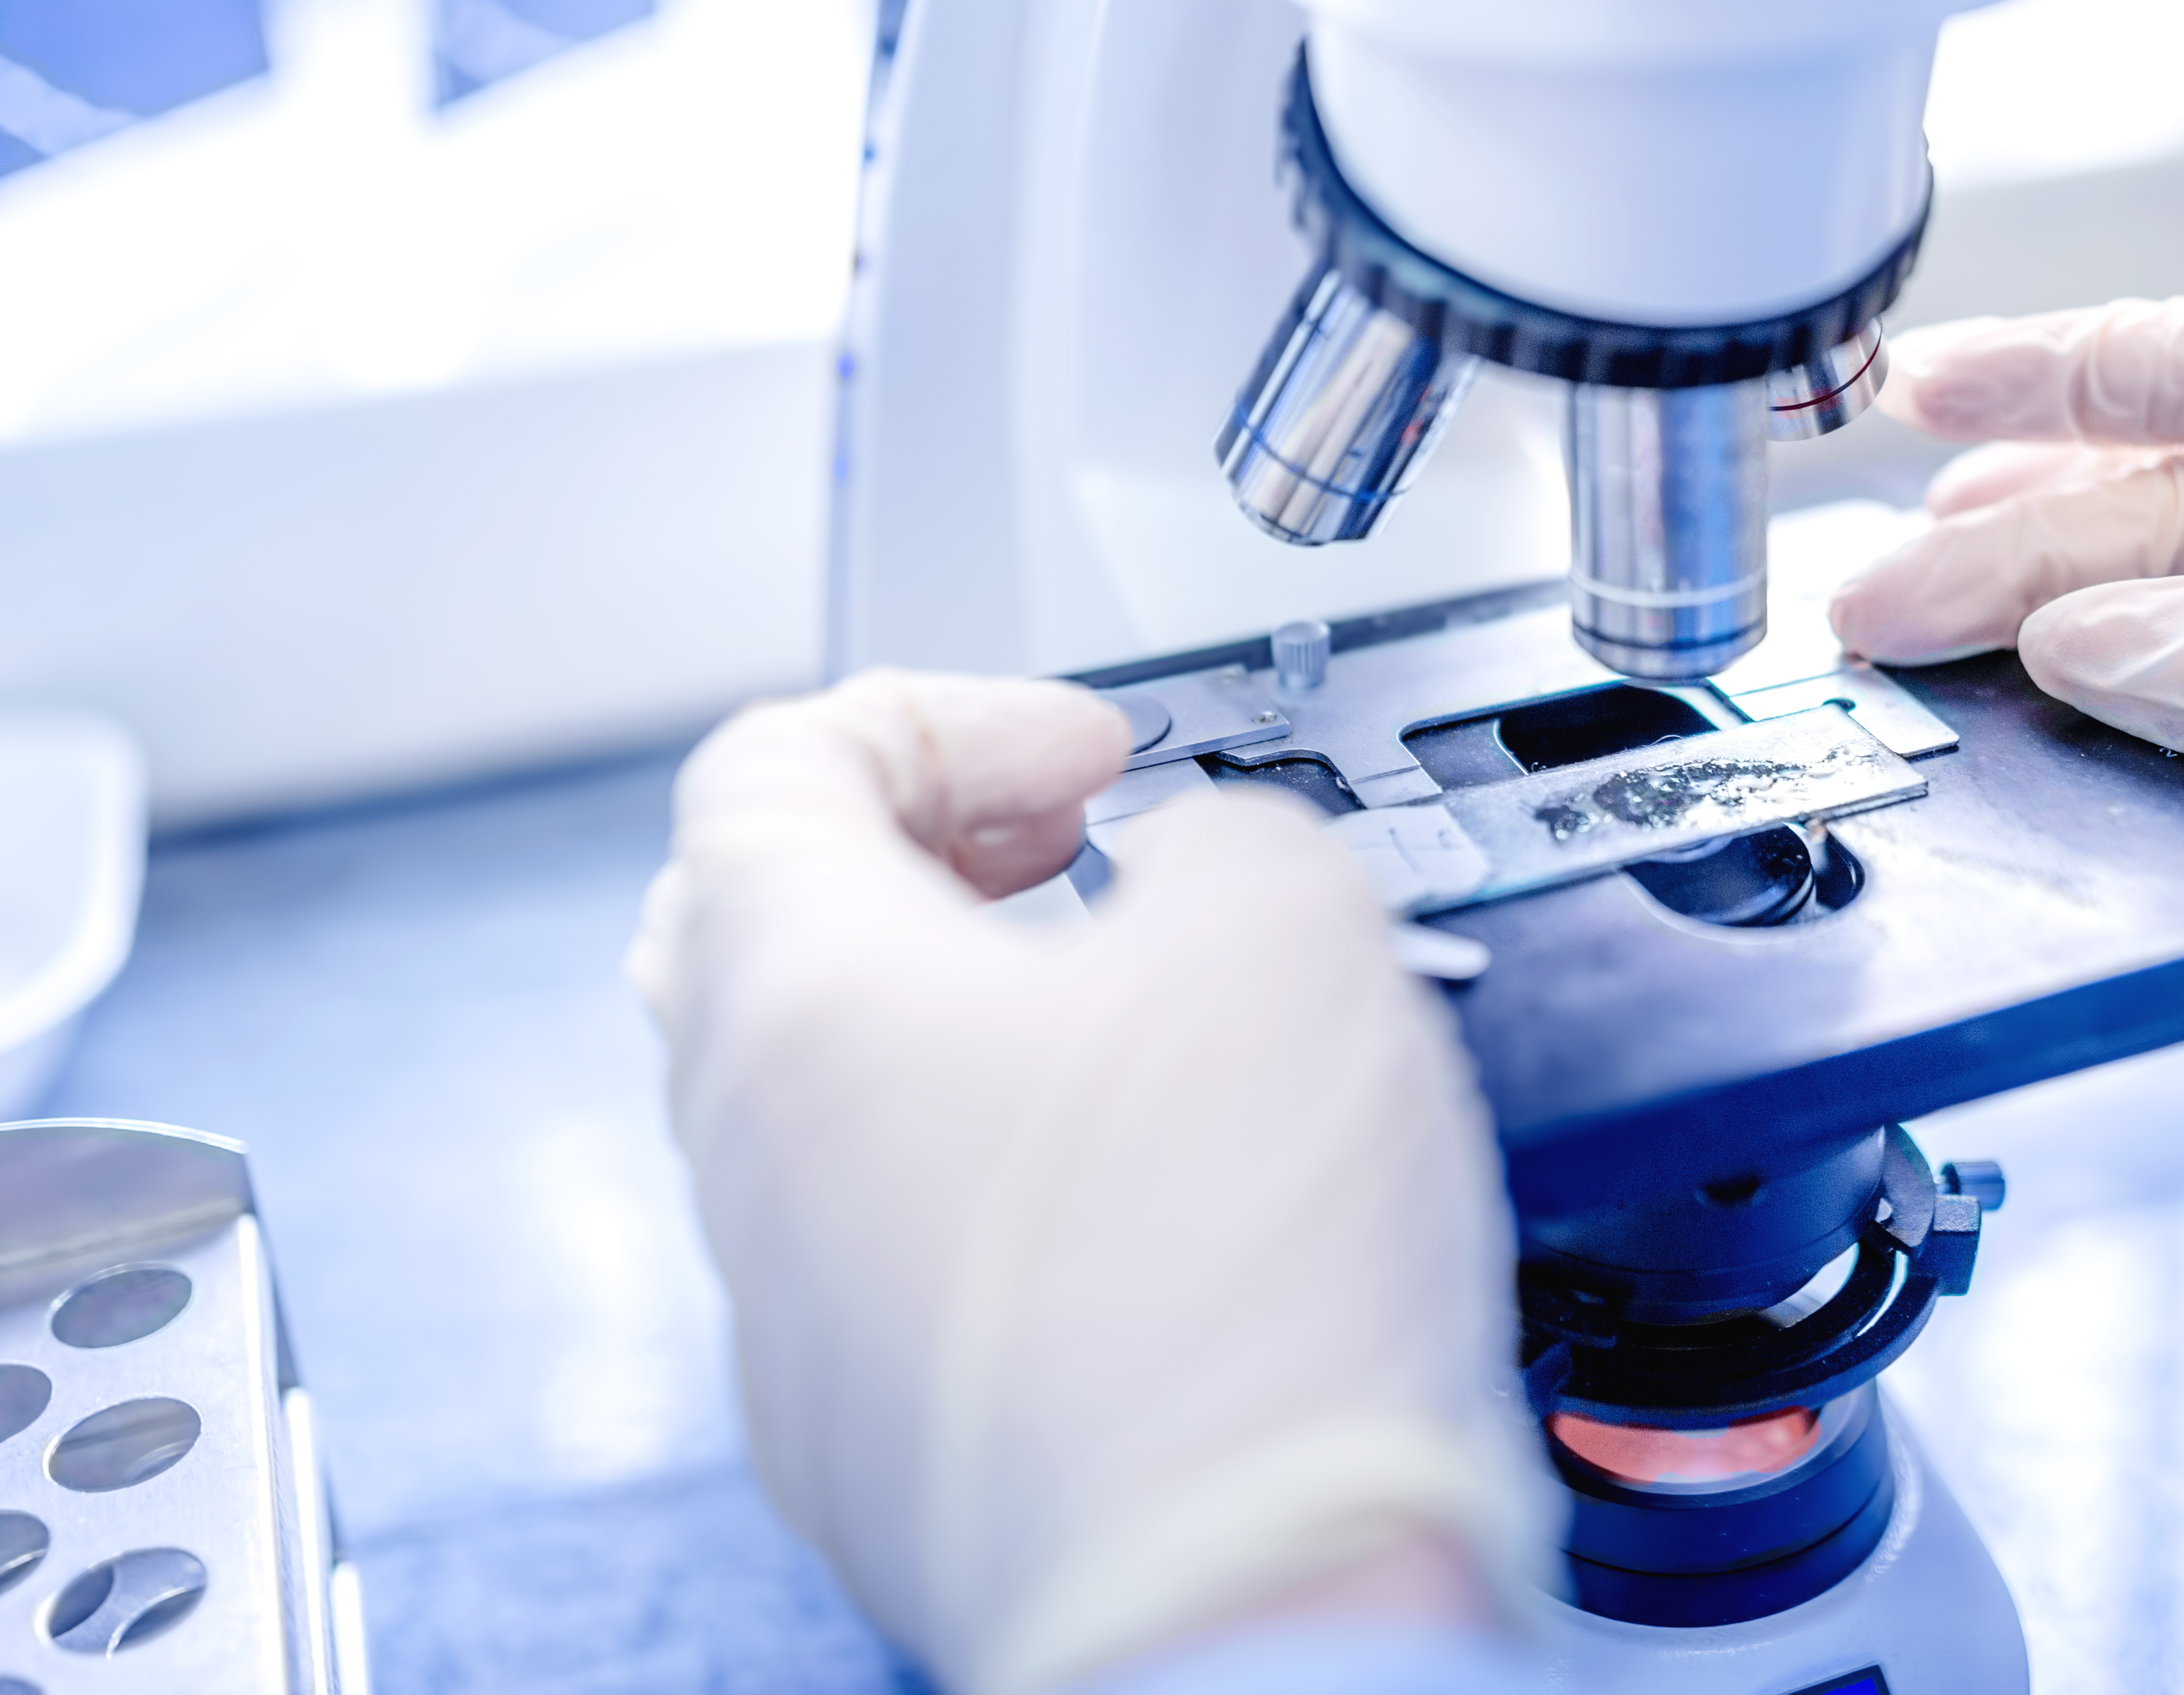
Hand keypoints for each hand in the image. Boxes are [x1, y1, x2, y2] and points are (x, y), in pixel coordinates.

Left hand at [628, 671, 1551, 1689]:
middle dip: (925, 855)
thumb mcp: (1289, 926)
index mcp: (803, 1005)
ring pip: (829, 1107)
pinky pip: (891, 1255)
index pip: (768, 769)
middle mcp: (757, 1168)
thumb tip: (1197, 868)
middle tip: (1063, 850)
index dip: (944, 717)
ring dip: (963, 1020)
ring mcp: (798, 1321)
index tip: (1074, 754)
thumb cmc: (1230, 1299)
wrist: (1248, 1602)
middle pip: (762, 933)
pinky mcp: (872, 1438)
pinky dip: (994, 1179)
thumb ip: (1226, 830)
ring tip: (1133, 1021)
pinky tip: (1146, 1200)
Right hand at [1830, 297, 2183, 1092]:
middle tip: (1875, 595)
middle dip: (2015, 537)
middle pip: (2174, 493)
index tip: (1924, 386)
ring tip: (1908, 631)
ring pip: (2177, 589)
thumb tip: (2075, 642)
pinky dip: (2117, 689)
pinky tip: (2029, 695)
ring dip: (2042, 612)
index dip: (2062, 371)